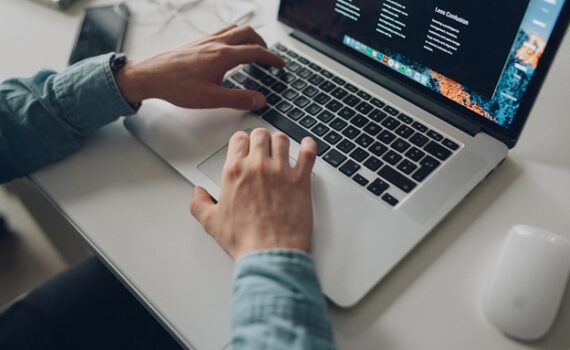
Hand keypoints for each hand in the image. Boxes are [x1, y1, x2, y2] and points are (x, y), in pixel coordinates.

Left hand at [115, 25, 283, 109]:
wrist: (150, 76)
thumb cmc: (176, 86)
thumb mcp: (212, 99)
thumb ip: (239, 99)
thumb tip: (259, 99)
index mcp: (224, 56)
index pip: (256, 52)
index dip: (272, 58)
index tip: (280, 64)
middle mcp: (216, 43)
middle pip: (248, 34)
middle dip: (263, 43)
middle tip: (268, 56)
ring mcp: (206, 40)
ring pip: (235, 29)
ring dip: (249, 36)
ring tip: (253, 48)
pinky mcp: (197, 42)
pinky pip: (221, 32)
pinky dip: (233, 36)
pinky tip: (228, 49)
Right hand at [190, 129, 316, 259]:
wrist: (270, 253)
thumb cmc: (244, 240)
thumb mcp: (211, 223)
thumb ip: (200, 203)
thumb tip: (198, 193)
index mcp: (235, 172)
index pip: (238, 140)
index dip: (242, 141)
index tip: (244, 146)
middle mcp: (258, 166)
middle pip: (260, 135)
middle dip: (260, 138)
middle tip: (262, 146)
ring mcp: (281, 171)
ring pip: (282, 140)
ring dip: (280, 142)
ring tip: (280, 147)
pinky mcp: (301, 180)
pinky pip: (308, 153)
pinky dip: (308, 146)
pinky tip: (306, 145)